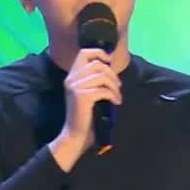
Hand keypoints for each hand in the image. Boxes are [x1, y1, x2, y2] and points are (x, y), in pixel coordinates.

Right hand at [49, 48, 121, 170]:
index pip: (83, 53)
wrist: (75, 136)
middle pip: (97, 64)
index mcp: (71, 77)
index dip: (99, 53)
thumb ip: (94, 80)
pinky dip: (113, 95)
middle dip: (112, 74)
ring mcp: (75, 87)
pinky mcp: (82, 96)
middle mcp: (71, 79)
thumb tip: (111, 69)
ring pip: (102, 76)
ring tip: (117, 96)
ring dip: (114, 86)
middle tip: (118, 87)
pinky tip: (116, 102)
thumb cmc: (85, 117)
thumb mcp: (88, 94)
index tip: (109, 62)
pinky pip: (104, 89)